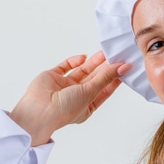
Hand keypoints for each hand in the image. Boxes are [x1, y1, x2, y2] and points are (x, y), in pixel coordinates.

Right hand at [9, 52, 130, 145]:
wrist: (38, 111)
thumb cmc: (64, 110)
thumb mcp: (90, 92)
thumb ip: (106, 78)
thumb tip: (123, 68)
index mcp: (86, 106)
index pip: (104, 90)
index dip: (114, 79)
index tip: (125, 68)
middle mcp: (76, 96)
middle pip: (94, 79)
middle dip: (105, 68)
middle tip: (116, 56)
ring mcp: (64, 86)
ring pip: (82, 71)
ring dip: (93, 62)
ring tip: (104, 53)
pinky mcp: (53, 77)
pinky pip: (65, 67)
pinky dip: (74, 61)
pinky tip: (84, 57)